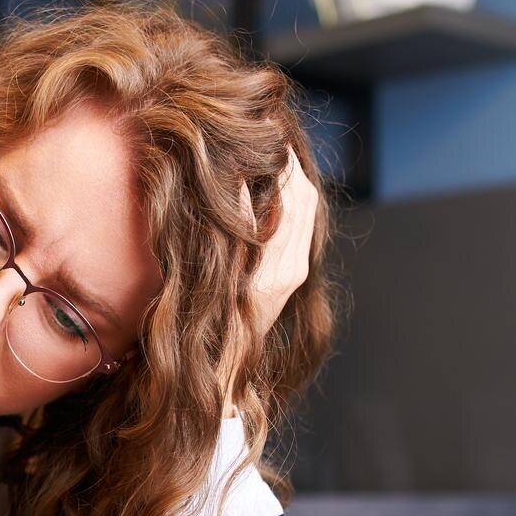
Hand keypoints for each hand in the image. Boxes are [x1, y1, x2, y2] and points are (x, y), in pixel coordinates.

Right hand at [225, 146, 320, 414]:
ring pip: (305, 209)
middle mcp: (294, 268)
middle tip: (266, 135)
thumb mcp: (218, 281)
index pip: (291, 199)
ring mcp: (295, 273)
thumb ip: (234, 233)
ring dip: (290, 179)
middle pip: (304, 198)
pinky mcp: (291, 275)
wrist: (224, 380)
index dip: (280, 164)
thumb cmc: (210, 340)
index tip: (261, 136)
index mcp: (277, 269)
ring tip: (268, 154)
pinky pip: (299, 225)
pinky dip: (288, 199)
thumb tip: (244, 184)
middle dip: (289, 164)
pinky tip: (268, 188)